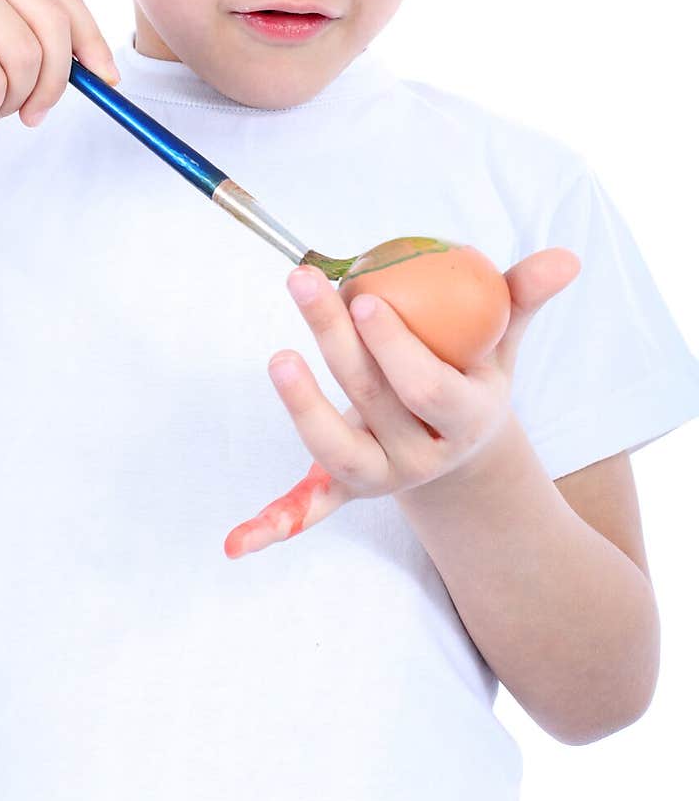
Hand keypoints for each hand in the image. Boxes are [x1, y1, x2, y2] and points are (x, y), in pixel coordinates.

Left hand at [224, 247, 580, 556]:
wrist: (460, 455)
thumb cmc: (473, 379)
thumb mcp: (502, 344)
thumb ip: (522, 298)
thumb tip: (564, 257)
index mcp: (464, 420)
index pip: (428, 388)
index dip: (397, 351)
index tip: (366, 301)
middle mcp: (421, 456)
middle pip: (373, 400)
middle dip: (336, 341)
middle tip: (307, 283)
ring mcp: (381, 478)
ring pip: (336, 449)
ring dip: (303, 408)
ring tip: (279, 357)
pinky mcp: (345, 490)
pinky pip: (311, 509)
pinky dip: (275, 525)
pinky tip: (234, 544)